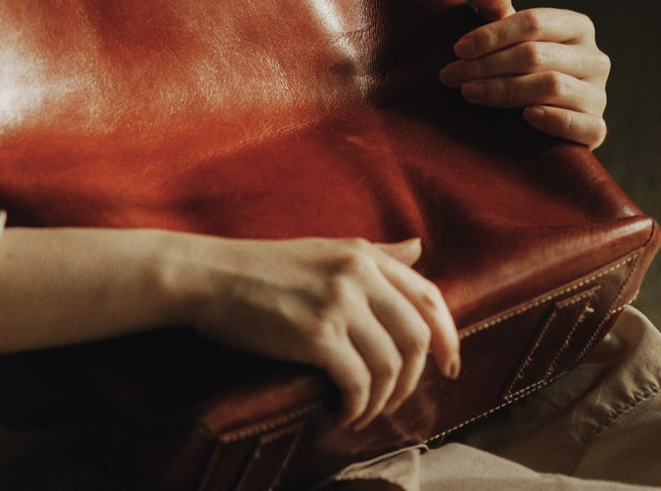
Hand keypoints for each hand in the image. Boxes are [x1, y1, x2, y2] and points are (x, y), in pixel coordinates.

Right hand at [184, 236, 459, 429]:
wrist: (210, 276)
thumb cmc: (264, 267)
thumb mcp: (326, 249)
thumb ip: (377, 253)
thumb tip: (419, 249)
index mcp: (363, 254)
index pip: (429, 296)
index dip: (449, 336)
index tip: (450, 366)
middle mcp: (358, 274)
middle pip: (416, 338)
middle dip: (412, 379)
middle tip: (393, 400)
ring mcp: (338, 302)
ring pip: (390, 366)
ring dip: (382, 399)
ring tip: (361, 409)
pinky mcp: (315, 333)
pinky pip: (358, 383)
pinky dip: (356, 407)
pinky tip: (341, 412)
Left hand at [439, 0, 609, 148]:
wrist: (544, 112)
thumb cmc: (519, 66)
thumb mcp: (508, 36)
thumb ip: (496, 11)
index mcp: (575, 26)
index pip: (532, 22)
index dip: (492, 35)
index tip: (458, 50)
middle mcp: (593, 58)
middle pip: (535, 55)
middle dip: (486, 66)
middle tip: (451, 76)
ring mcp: (597, 94)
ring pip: (552, 86)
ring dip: (504, 90)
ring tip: (470, 93)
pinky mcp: (596, 127)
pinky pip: (582, 125)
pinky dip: (554, 120)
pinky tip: (527, 117)